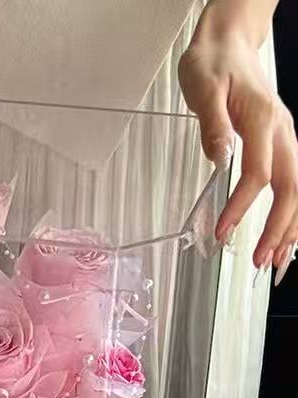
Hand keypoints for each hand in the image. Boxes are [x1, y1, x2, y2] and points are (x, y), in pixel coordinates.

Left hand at [178, 8, 297, 277]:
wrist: (229, 43)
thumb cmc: (213, 64)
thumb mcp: (202, 87)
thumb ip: (212, 123)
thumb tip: (220, 156)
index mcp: (263, 120)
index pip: (257, 173)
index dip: (241, 206)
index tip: (222, 231)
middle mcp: (282, 130)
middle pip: (291, 186)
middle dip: (278, 227)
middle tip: (261, 260)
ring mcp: (285, 137)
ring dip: (291, 225)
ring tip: (276, 261)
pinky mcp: (281, 142)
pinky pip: (293, 181)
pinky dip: (292, 211)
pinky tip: (284, 237)